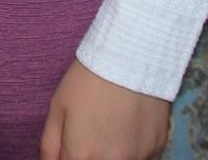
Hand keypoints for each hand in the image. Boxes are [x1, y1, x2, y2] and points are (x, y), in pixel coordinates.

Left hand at [40, 59, 169, 159]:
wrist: (131, 57)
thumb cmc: (88, 80)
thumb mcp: (58, 108)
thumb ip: (50, 146)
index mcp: (82, 155)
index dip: (69, 157)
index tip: (71, 147)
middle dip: (90, 156)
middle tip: (90, 136)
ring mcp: (138, 158)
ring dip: (112, 155)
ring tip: (109, 130)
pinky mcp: (157, 149)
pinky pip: (141, 159)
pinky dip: (132, 152)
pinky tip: (128, 129)